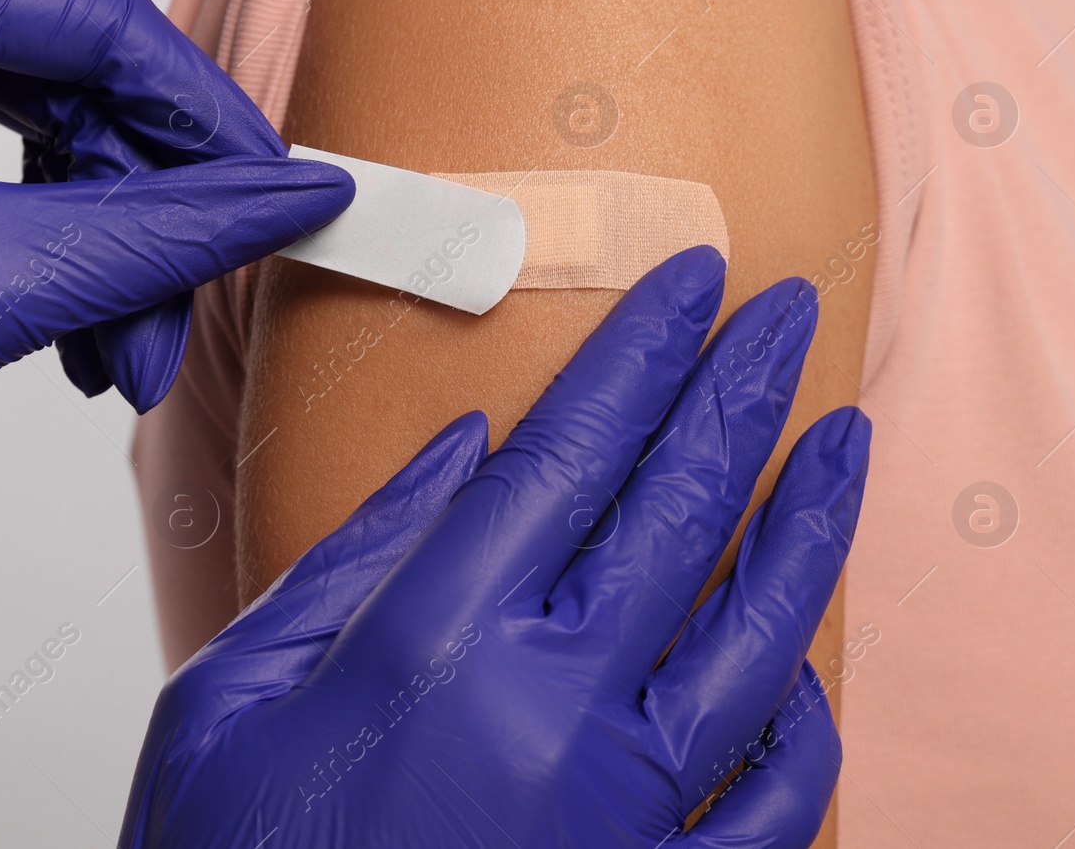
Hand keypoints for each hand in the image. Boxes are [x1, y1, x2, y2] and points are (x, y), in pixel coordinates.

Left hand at [0, 0, 351, 475]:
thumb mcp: (1, 280)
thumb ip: (166, 235)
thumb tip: (294, 198)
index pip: (109, 26)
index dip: (210, 122)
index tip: (281, 193)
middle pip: (95, 94)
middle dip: (152, 224)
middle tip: (183, 319)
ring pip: (71, 144)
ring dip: (116, 258)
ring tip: (124, 359)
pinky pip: (29, 175)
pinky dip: (70, 258)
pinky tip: (84, 340)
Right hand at [122, 246, 870, 847]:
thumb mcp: (230, 698)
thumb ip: (351, 560)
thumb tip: (462, 453)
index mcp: (432, 644)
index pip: (571, 453)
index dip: (641, 352)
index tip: (692, 278)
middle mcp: (549, 710)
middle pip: (675, 511)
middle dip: (739, 391)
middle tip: (781, 309)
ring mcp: (624, 809)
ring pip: (755, 634)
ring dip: (807, 521)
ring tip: (844, 435)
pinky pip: (772, 799)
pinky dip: (802, 721)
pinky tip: (804, 662)